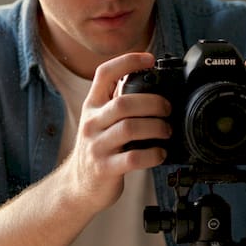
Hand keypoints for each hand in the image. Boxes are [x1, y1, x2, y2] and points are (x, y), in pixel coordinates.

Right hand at [63, 52, 171, 212]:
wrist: (78, 186)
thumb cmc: (98, 150)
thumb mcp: (101, 121)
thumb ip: (118, 104)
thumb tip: (150, 85)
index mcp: (92, 106)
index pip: (104, 73)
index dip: (127, 61)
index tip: (149, 59)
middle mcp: (92, 123)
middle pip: (123, 102)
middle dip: (153, 103)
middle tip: (167, 109)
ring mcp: (96, 146)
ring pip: (129, 128)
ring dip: (156, 127)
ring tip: (167, 131)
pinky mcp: (105, 168)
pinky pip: (132, 158)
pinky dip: (153, 154)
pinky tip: (160, 153)